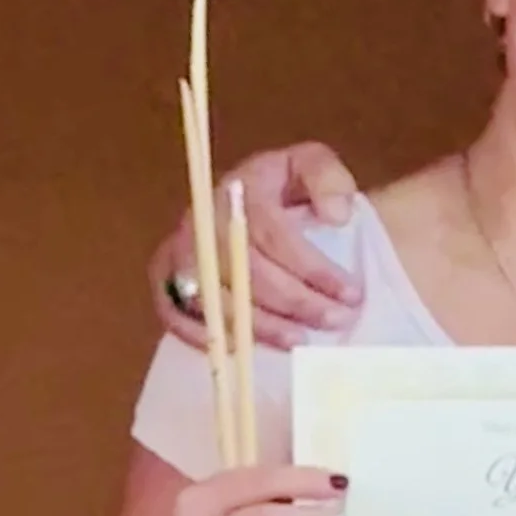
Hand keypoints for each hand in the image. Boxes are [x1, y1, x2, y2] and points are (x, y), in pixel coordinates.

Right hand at [150, 141, 363, 352]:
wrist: (255, 199)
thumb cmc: (285, 188)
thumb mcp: (312, 166)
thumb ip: (329, 180)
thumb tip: (336, 215)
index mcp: (238, 189)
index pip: (272, 232)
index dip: (311, 267)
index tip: (351, 292)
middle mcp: (202, 219)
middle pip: (245, 271)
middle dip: (296, 301)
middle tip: (336, 320)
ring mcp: (177, 250)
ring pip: (216, 298)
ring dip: (260, 326)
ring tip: (301, 340)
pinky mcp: (164, 278)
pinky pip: (175, 314)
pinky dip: (204, 336)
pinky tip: (243, 349)